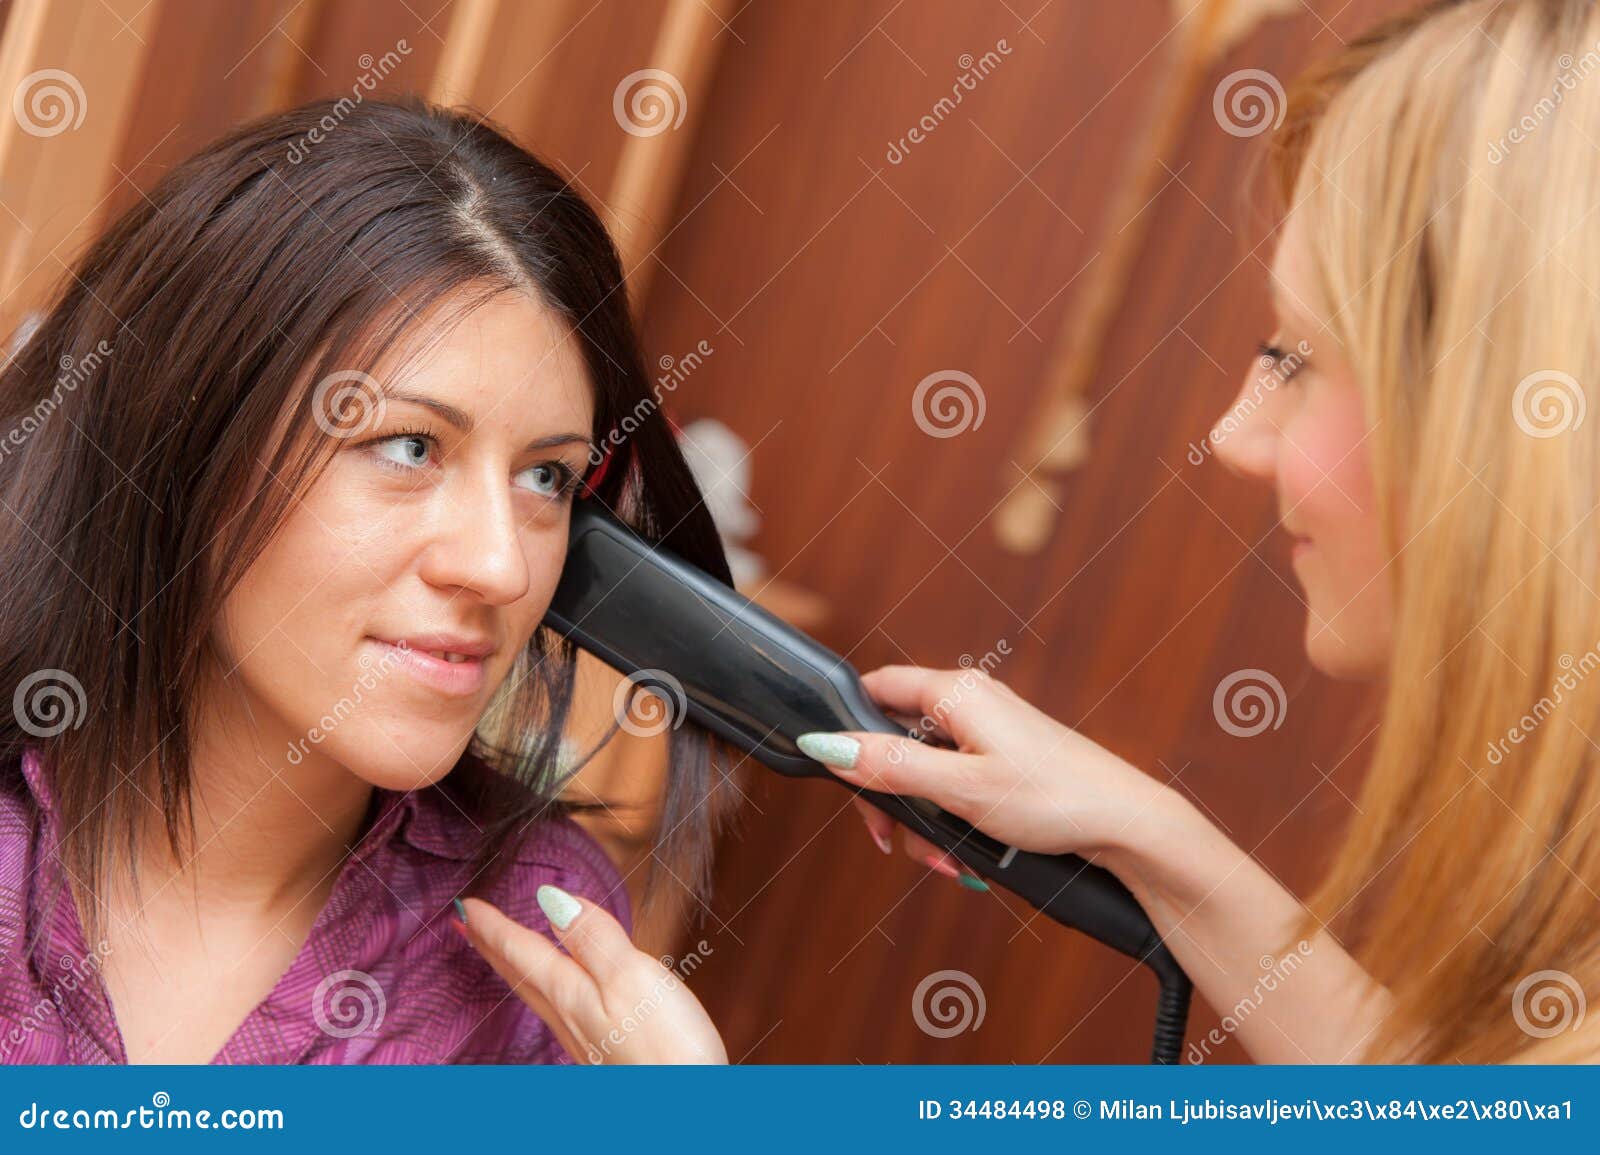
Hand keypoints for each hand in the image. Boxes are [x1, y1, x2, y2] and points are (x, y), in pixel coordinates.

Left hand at [456, 886, 726, 1063]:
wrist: (686, 1111)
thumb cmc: (665, 1050)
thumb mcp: (631, 977)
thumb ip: (595, 937)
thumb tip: (554, 899)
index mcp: (571, 993)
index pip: (523, 951)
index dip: (494, 925)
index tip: (467, 906)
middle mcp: (569, 1018)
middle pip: (520, 975)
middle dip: (492, 947)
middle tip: (464, 925)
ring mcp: (584, 1038)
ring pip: (535, 994)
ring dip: (512, 967)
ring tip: (498, 950)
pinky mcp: (604, 1052)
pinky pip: (557, 1010)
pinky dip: (543, 988)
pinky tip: (558, 990)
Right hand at [798, 664, 1175, 876]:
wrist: (1126, 825)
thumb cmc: (1054, 798)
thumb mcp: (959, 788)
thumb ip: (890, 766)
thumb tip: (828, 744)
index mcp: (956, 692)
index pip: (876, 688)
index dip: (849, 728)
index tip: (838, 773)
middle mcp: (971, 703)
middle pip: (897, 739)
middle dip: (890, 795)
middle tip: (890, 839)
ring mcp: (990, 733)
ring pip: (925, 771)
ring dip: (924, 819)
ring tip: (945, 860)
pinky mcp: (1005, 761)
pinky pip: (956, 784)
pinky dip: (953, 820)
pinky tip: (968, 855)